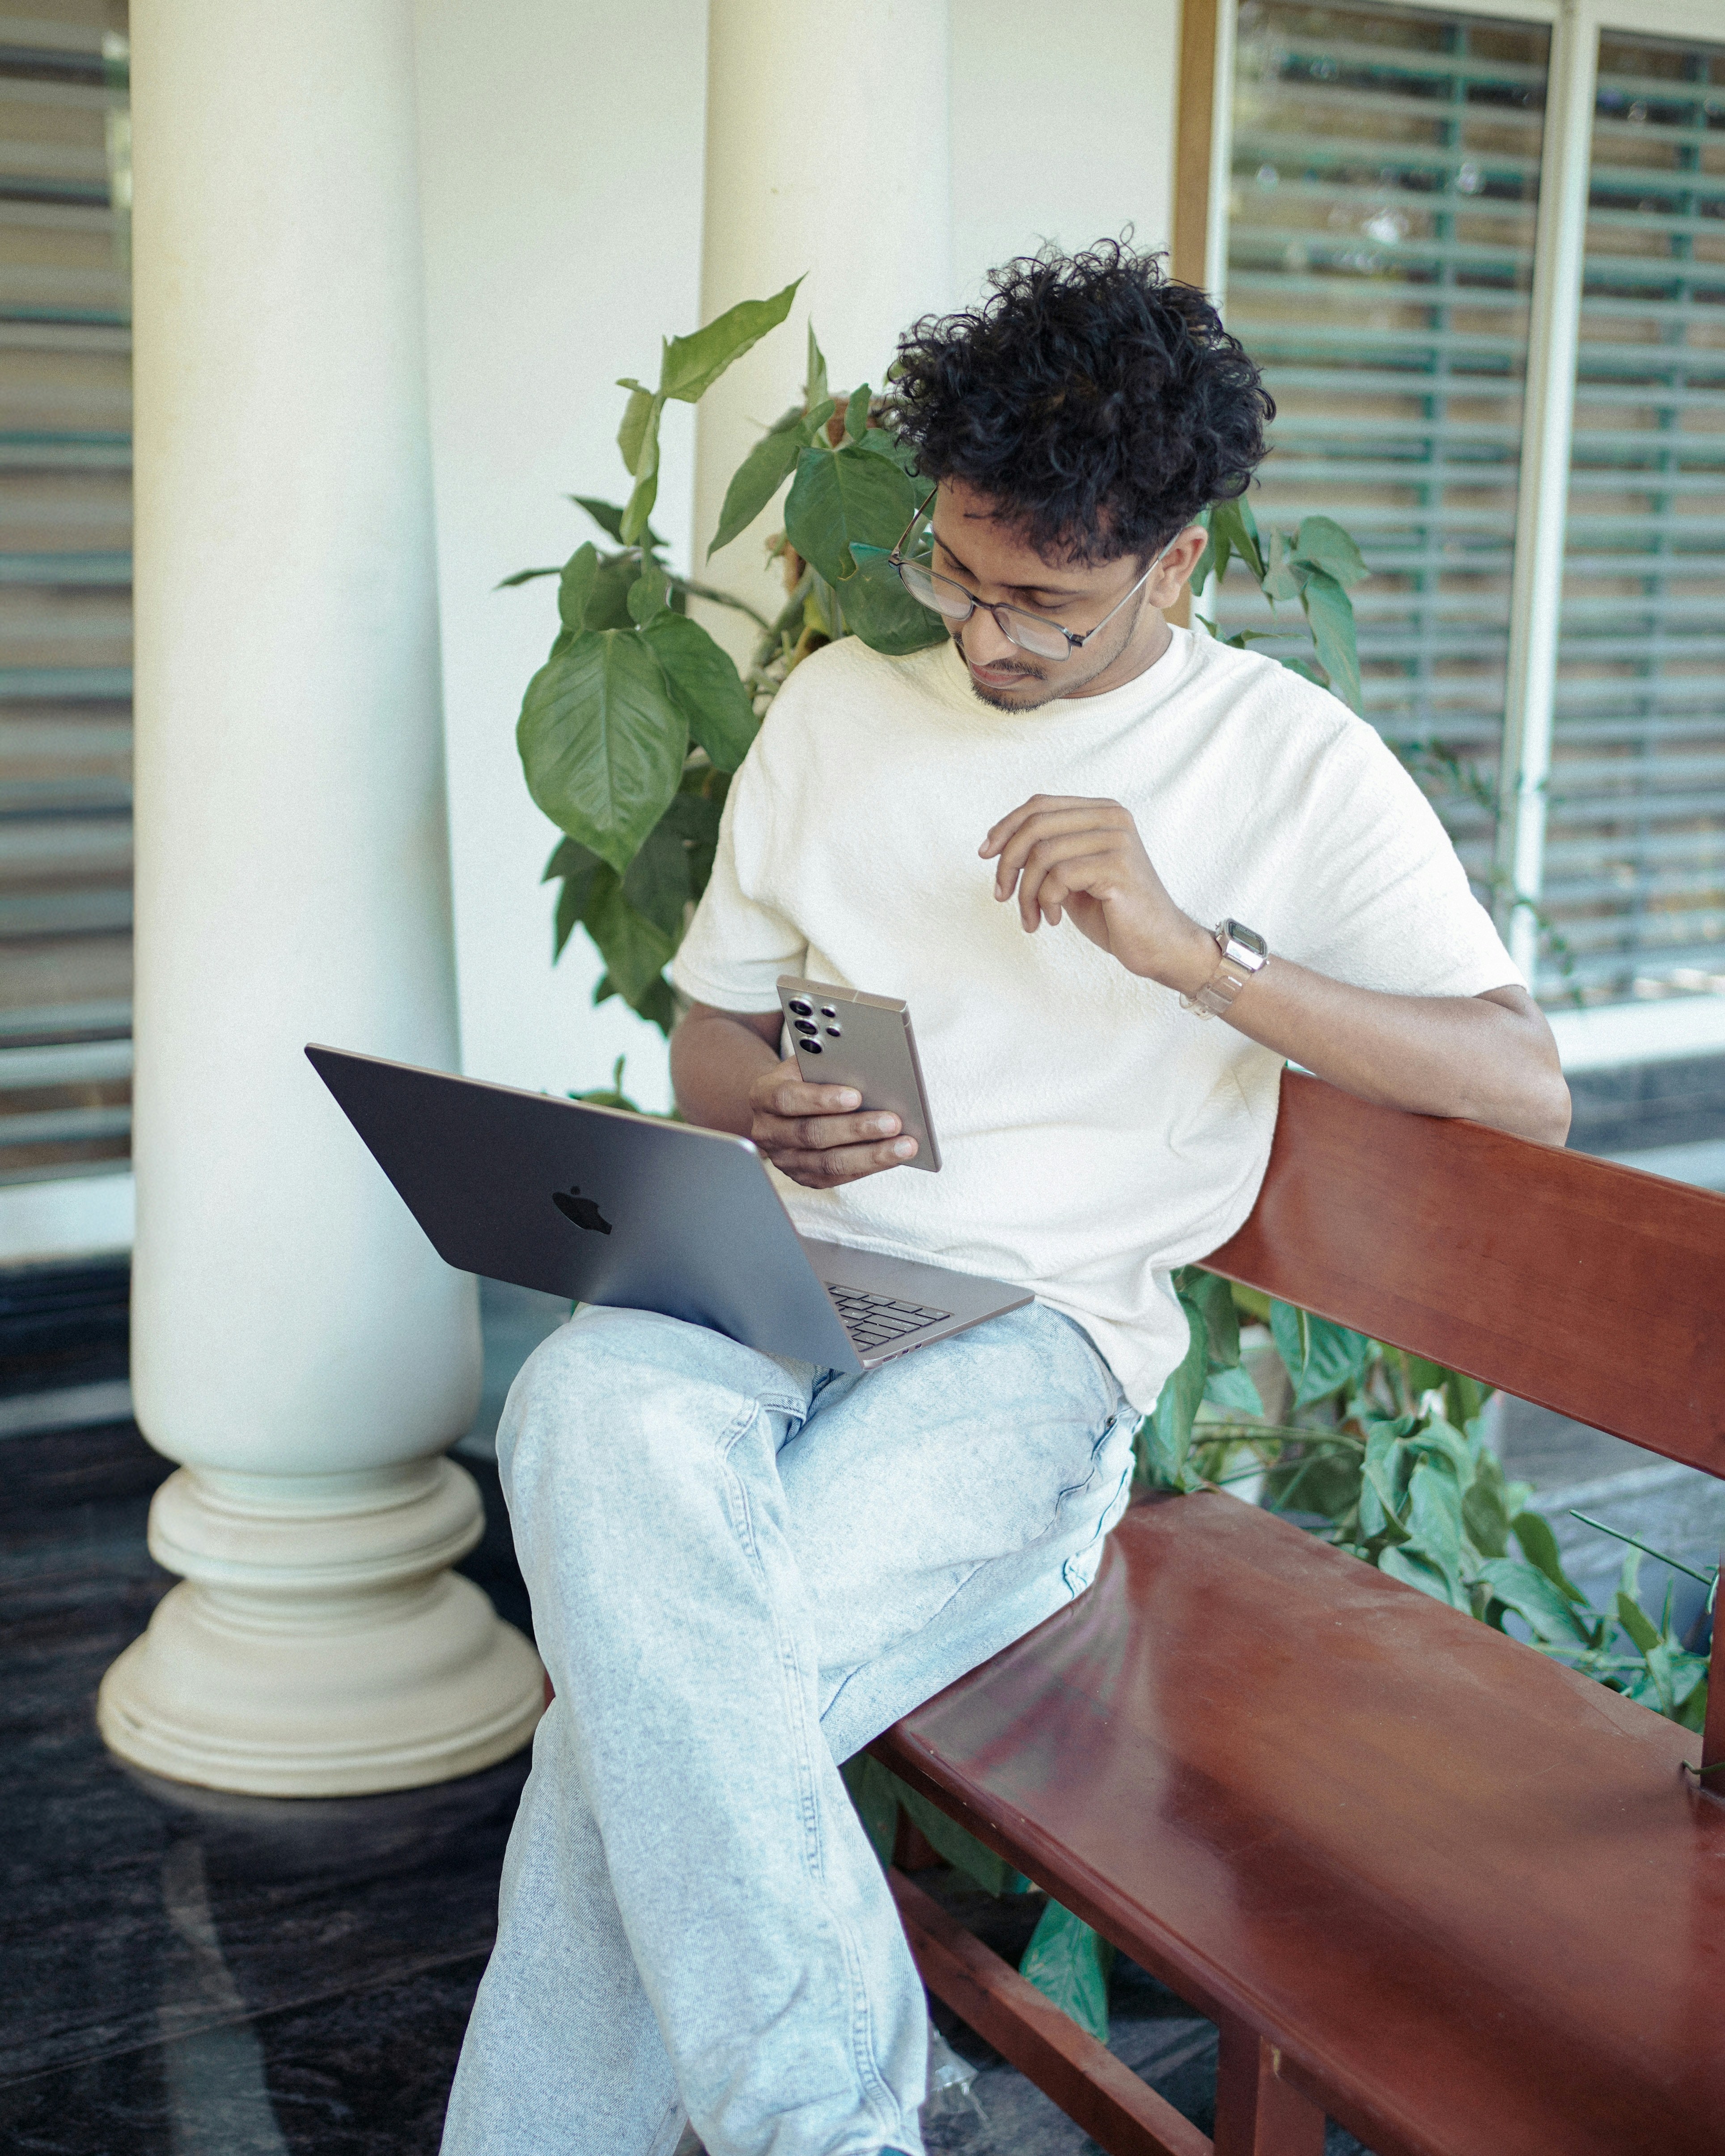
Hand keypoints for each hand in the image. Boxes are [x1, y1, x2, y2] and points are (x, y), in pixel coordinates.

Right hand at [746, 1060, 918, 1187]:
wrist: (781, 1108)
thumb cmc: (804, 1079)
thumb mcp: (806, 1065)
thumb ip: (826, 1067)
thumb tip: (871, 1072)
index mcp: (763, 1096)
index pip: (787, 1099)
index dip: (821, 1099)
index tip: (856, 1095)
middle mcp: (768, 1131)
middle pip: (812, 1134)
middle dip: (856, 1129)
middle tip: (893, 1122)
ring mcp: (784, 1159)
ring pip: (828, 1163)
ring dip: (871, 1154)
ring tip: (904, 1145)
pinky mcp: (803, 1177)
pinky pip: (837, 1177)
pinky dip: (868, 1167)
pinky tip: (893, 1156)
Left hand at [980, 793, 1216, 991]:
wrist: (1159, 946)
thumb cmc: (1114, 914)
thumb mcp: (1072, 876)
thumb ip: (1046, 855)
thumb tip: (999, 845)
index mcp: (1101, 812)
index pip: (1040, 805)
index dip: (1005, 827)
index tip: (985, 854)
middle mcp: (1112, 817)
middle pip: (1036, 825)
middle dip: (1008, 863)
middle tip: (1001, 895)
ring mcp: (1117, 839)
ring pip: (1042, 853)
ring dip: (1026, 892)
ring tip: (1032, 917)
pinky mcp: (1118, 866)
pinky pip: (1059, 876)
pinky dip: (1046, 901)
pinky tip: (1053, 919)